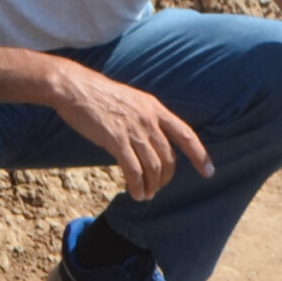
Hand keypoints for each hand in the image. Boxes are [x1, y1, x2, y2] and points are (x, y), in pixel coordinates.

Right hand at [49, 61, 212, 199]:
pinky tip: (135, 192)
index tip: (209, 172)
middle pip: (168, 157)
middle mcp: (148, 119)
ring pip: (153, 167)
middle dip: (166, 178)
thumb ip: (147, 119)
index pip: (186, 135)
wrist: (73, 86)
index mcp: (155, 108)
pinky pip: (133, 170)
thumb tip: (156, 142)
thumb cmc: (100, 96)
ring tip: (146, 194)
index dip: (199, 155)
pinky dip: (137, 185)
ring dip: (151, 185)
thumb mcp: (133, 101)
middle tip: (158, 187)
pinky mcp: (115, 139)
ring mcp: (133, 129)